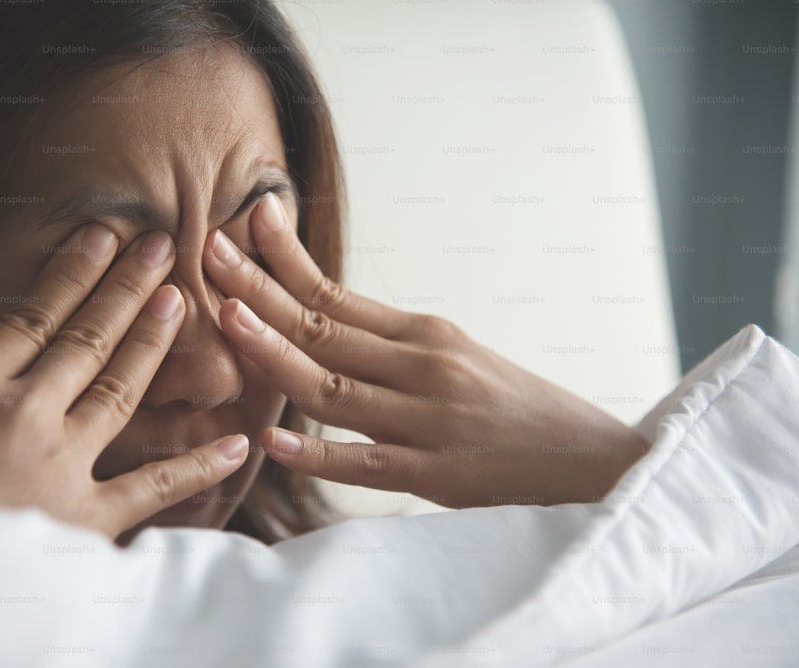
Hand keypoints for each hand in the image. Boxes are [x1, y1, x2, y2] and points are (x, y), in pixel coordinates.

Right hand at [0, 225, 248, 538]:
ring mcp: (58, 463)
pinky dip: (199, 466)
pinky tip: (236, 443)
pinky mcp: (84, 518)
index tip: (103, 238)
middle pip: (85, 338)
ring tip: (180, 300)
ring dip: (153, 342)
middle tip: (160, 247)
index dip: (73, 273)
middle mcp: (19, 413)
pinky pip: (154, 486)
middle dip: (126, 289)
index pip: (31, 316)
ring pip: (119, 388)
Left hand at [203, 193, 649, 507]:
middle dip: (261, 289)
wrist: (590, 459)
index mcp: (425, 333)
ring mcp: (428, 419)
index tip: (247, 220)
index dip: (286, 259)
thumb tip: (323, 323)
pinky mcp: (436, 474)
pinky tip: (274, 439)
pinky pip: (366, 463)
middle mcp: (423, 365)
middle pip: (325, 327)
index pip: (338, 293)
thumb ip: (390, 344)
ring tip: (226, 319)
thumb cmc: (514, 408)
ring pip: (335, 387)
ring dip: (277, 351)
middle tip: (208, 250)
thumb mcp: (457, 357)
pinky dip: (318, 452)